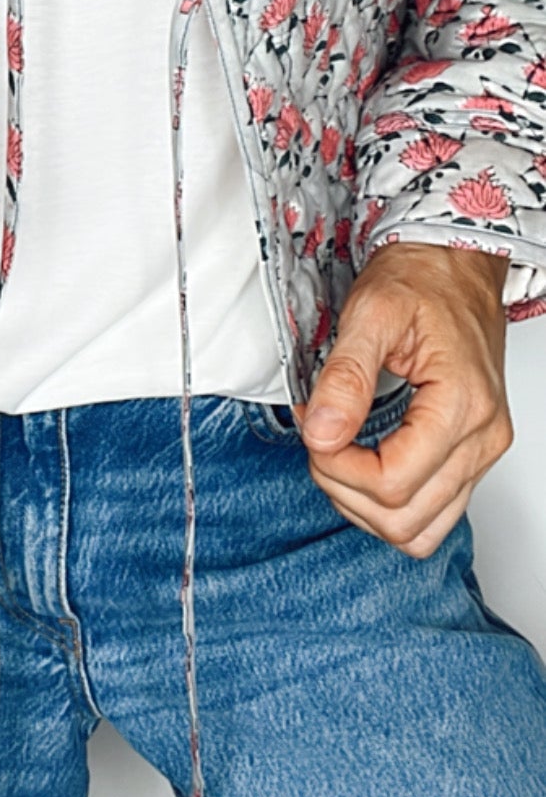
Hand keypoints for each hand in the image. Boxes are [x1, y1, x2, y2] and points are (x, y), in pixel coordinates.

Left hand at [291, 240, 511, 557]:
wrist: (455, 266)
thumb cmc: (421, 280)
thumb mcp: (371, 312)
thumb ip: (345, 375)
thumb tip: (321, 433)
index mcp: (462, 404)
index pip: (392, 483)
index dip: (338, 468)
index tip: (314, 428)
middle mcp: (482, 437)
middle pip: (405, 519)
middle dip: (344, 487)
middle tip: (321, 436)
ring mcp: (482, 451)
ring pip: (420, 530)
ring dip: (365, 507)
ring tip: (339, 453)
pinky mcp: (473, 455)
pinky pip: (433, 513)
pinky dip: (390, 504)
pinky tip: (364, 462)